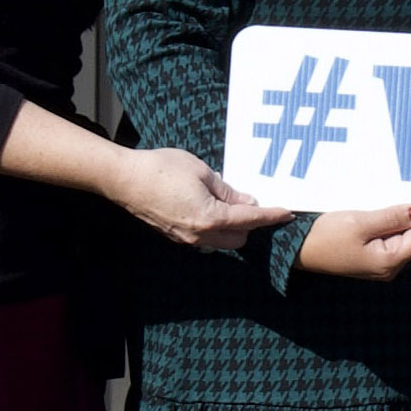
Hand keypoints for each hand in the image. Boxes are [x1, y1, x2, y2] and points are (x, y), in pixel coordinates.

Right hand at [115, 145, 290, 252]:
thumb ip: (227, 190)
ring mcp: (185, 239)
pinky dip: (214, 228)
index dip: (271, 216)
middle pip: (239, 238)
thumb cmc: (162, 169)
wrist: (123, 179)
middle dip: (251, 224)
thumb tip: (246, 201)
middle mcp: (199, 235)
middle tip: (253, 202)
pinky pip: (204, 238)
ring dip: (231, 228)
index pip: (250, 219)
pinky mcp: (174, 236)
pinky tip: (210, 208)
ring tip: (230, 204)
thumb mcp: (202, 172)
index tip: (287, 213)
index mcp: (210, 218)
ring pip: (221, 241)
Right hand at [297, 205, 410, 280]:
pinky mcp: (372, 256)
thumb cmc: (324, 237)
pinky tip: (403, 211)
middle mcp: (389, 265)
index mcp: (389, 260)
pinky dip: (400, 223)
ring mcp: (381, 263)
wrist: (296, 250)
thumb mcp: (359, 222)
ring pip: (407, 236)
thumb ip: (392, 217)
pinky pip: (394, 237)